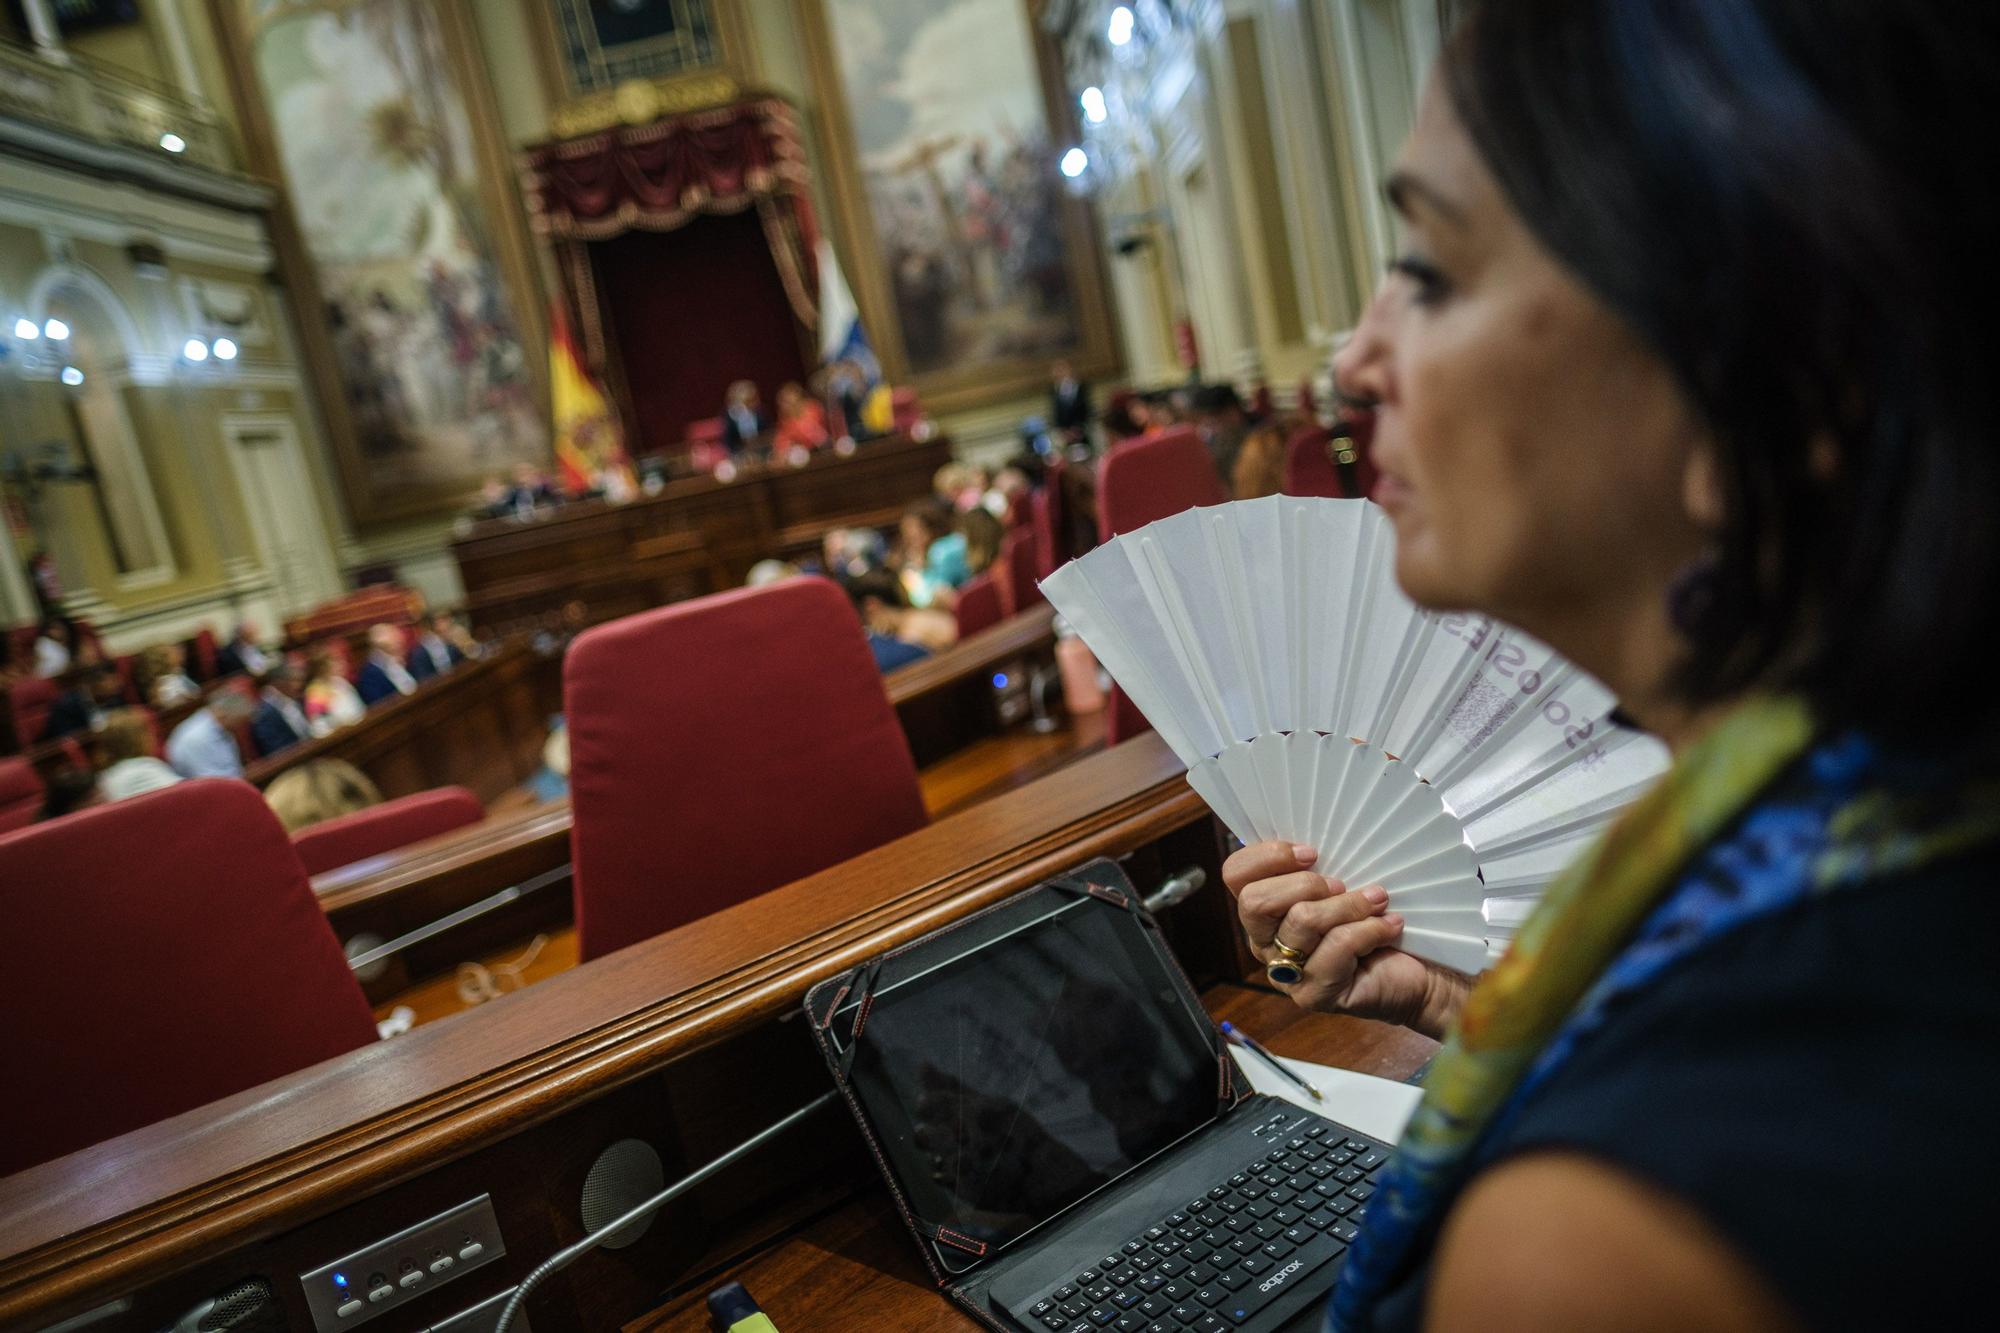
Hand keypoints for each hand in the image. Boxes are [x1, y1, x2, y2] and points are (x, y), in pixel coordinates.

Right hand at [1222, 840, 1468, 1038]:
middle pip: (1254, 901)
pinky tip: (1389, 926)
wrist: (1417, 971)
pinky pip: (1336, 948)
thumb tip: (1318, 839)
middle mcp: (1265, 942)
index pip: (1235, 875)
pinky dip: (1370, 929)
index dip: (1267, 857)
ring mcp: (1287, 974)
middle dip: (1304, 884)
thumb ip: (1319, 865)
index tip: (1311, 852)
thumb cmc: (1375, 919)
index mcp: (1263, 910)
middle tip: (1340, 883)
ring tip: (1378, 900)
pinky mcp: (1314, 995)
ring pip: (1302, 921)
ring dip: (1348, 905)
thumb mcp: (1342, 882)